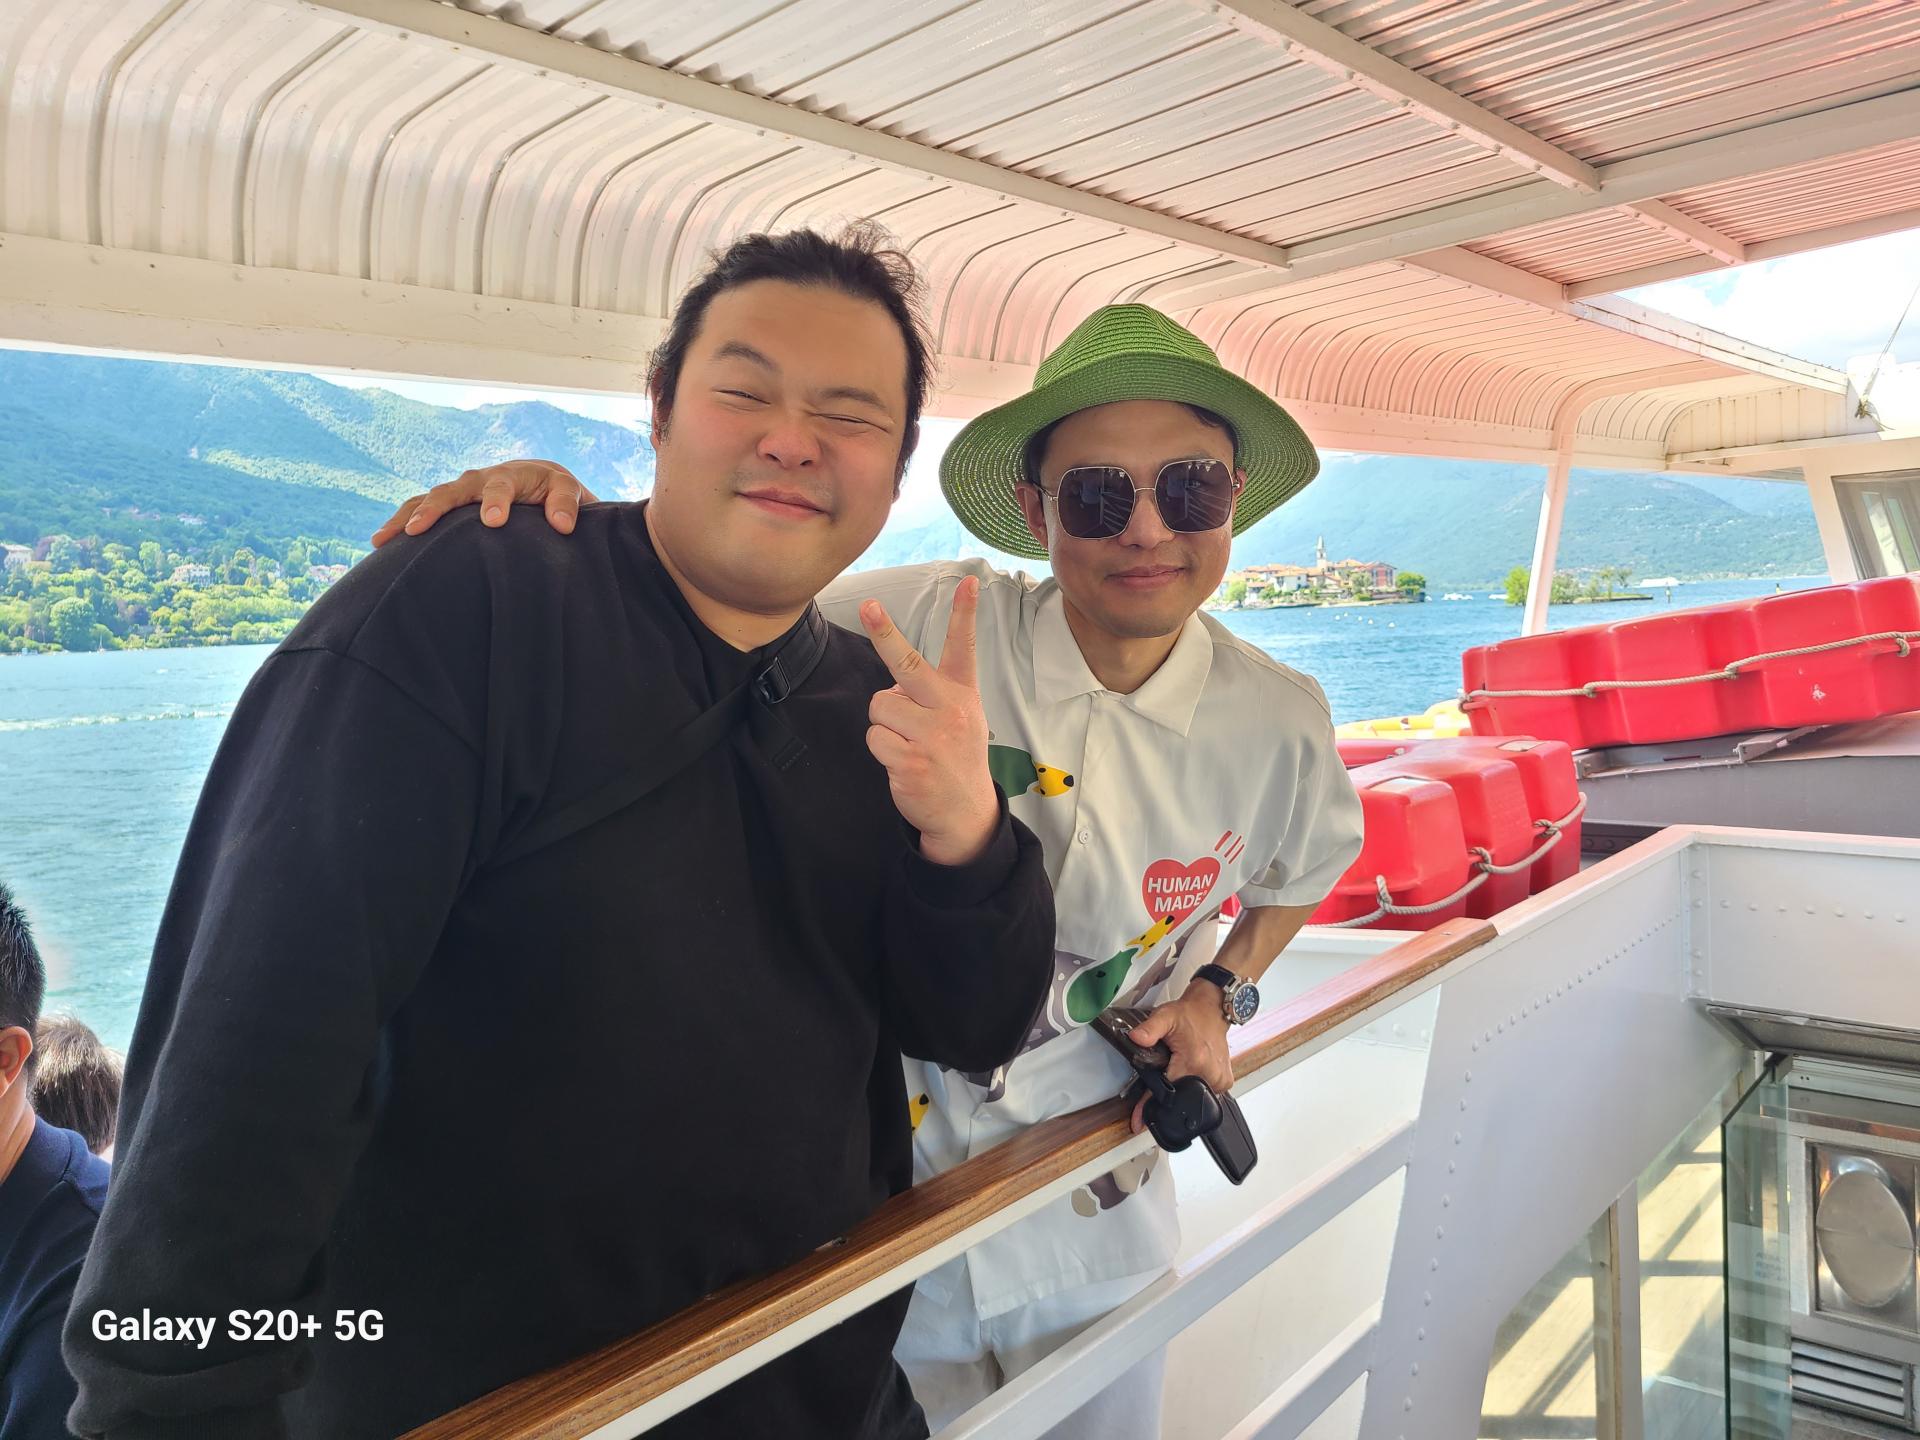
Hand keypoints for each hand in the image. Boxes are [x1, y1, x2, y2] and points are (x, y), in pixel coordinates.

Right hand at [370, 460, 598, 546]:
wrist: (541, 482)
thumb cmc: (557, 492)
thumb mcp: (570, 492)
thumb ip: (569, 504)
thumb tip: (561, 525)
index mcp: (512, 475)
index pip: (502, 486)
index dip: (497, 501)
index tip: (493, 522)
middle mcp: (480, 480)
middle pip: (453, 490)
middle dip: (435, 509)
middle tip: (417, 530)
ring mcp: (461, 492)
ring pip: (428, 499)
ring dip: (406, 517)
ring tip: (382, 539)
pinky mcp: (450, 506)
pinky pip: (421, 510)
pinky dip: (402, 523)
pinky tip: (379, 545)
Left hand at [859, 577, 998, 867]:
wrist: (965, 813)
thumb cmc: (954, 756)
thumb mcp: (959, 719)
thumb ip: (930, 696)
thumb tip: (893, 685)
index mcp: (962, 694)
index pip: (963, 648)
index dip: (965, 614)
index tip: (969, 582)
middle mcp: (949, 710)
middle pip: (906, 664)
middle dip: (883, 633)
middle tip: (867, 604)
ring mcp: (931, 736)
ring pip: (879, 705)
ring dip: (883, 723)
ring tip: (907, 741)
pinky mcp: (910, 761)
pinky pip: (874, 737)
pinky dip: (880, 748)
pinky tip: (902, 760)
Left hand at [1126, 986, 1232, 1134]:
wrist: (1212, 1009)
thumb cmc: (1190, 1014)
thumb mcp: (1165, 1016)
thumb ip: (1149, 1029)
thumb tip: (1135, 1038)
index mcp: (1193, 1061)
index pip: (1166, 1091)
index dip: (1148, 1106)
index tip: (1139, 1122)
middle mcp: (1208, 1073)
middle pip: (1178, 1096)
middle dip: (1166, 1093)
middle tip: (1165, 1069)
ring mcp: (1218, 1080)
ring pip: (1192, 1097)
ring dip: (1181, 1088)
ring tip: (1179, 1066)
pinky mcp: (1224, 1082)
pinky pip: (1205, 1093)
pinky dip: (1194, 1085)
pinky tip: (1192, 1070)